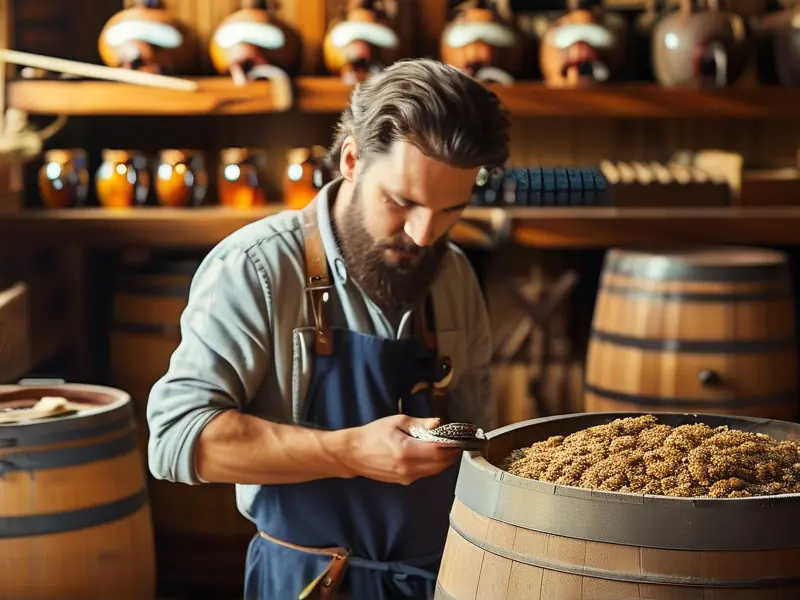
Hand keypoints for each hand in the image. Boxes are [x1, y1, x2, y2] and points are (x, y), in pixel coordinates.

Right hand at [340, 415, 462, 484]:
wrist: (353, 454)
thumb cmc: (373, 434)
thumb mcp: (396, 422)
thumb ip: (419, 423)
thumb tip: (438, 423)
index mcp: (406, 451)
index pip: (438, 451)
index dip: (453, 445)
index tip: (463, 437)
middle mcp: (409, 468)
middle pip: (440, 464)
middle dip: (452, 454)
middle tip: (460, 442)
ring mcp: (406, 477)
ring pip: (435, 471)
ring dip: (445, 461)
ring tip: (451, 448)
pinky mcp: (404, 482)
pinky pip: (425, 473)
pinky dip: (434, 465)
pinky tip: (435, 455)